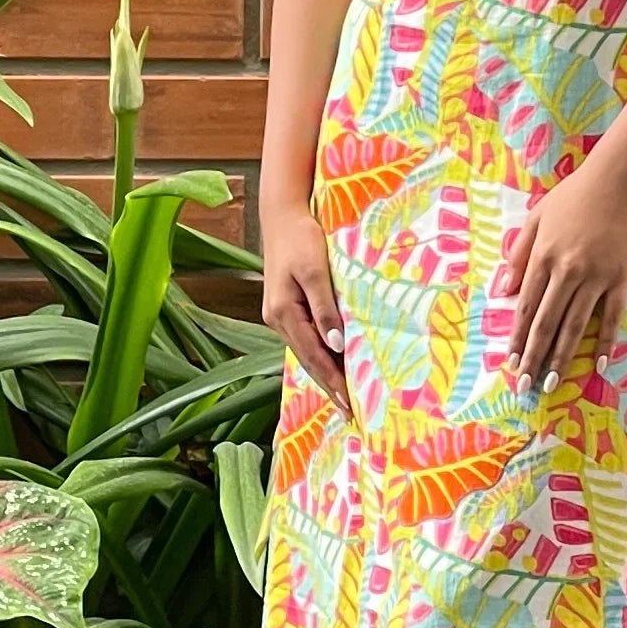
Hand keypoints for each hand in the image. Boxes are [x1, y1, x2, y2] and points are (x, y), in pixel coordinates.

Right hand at [259, 198, 348, 406]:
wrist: (282, 214)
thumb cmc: (302, 238)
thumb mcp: (314, 271)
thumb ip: (324, 308)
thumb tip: (335, 346)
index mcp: (283, 313)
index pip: (313, 356)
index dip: (332, 381)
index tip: (349, 405)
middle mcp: (277, 319)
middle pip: (307, 359)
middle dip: (328, 386)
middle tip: (349, 413)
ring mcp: (279, 314)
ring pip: (305, 351)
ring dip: (324, 373)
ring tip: (343, 397)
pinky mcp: (286, 307)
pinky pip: (304, 339)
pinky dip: (319, 355)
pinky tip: (330, 364)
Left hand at [499, 149, 626, 388]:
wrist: (617, 180)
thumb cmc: (574, 196)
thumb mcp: (536, 217)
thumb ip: (518, 253)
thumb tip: (504, 290)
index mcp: (543, 257)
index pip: (526, 307)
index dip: (517, 337)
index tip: (510, 362)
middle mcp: (567, 271)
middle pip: (547, 323)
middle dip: (533, 357)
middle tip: (525, 386)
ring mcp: (596, 276)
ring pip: (575, 325)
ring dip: (562, 357)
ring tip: (551, 381)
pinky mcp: (621, 278)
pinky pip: (612, 317)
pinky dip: (605, 342)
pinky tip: (598, 363)